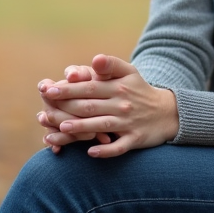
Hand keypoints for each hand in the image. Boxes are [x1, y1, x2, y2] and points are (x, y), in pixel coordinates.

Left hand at [39, 54, 178, 157]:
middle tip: (45, 112)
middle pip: (90, 106)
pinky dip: (106, 150)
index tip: (47, 90)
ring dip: (82, 127)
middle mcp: (122, 105)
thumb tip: (94, 60)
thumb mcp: (130, 72)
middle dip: (67, 108)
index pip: (88, 87)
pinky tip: (91, 152)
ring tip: (62, 127)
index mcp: (118, 87)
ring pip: (102, 125)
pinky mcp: (135, 139)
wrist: (168, 112)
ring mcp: (128, 123)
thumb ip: (110, 65)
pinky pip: (119, 147)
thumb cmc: (140, 90)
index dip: (67, 89)